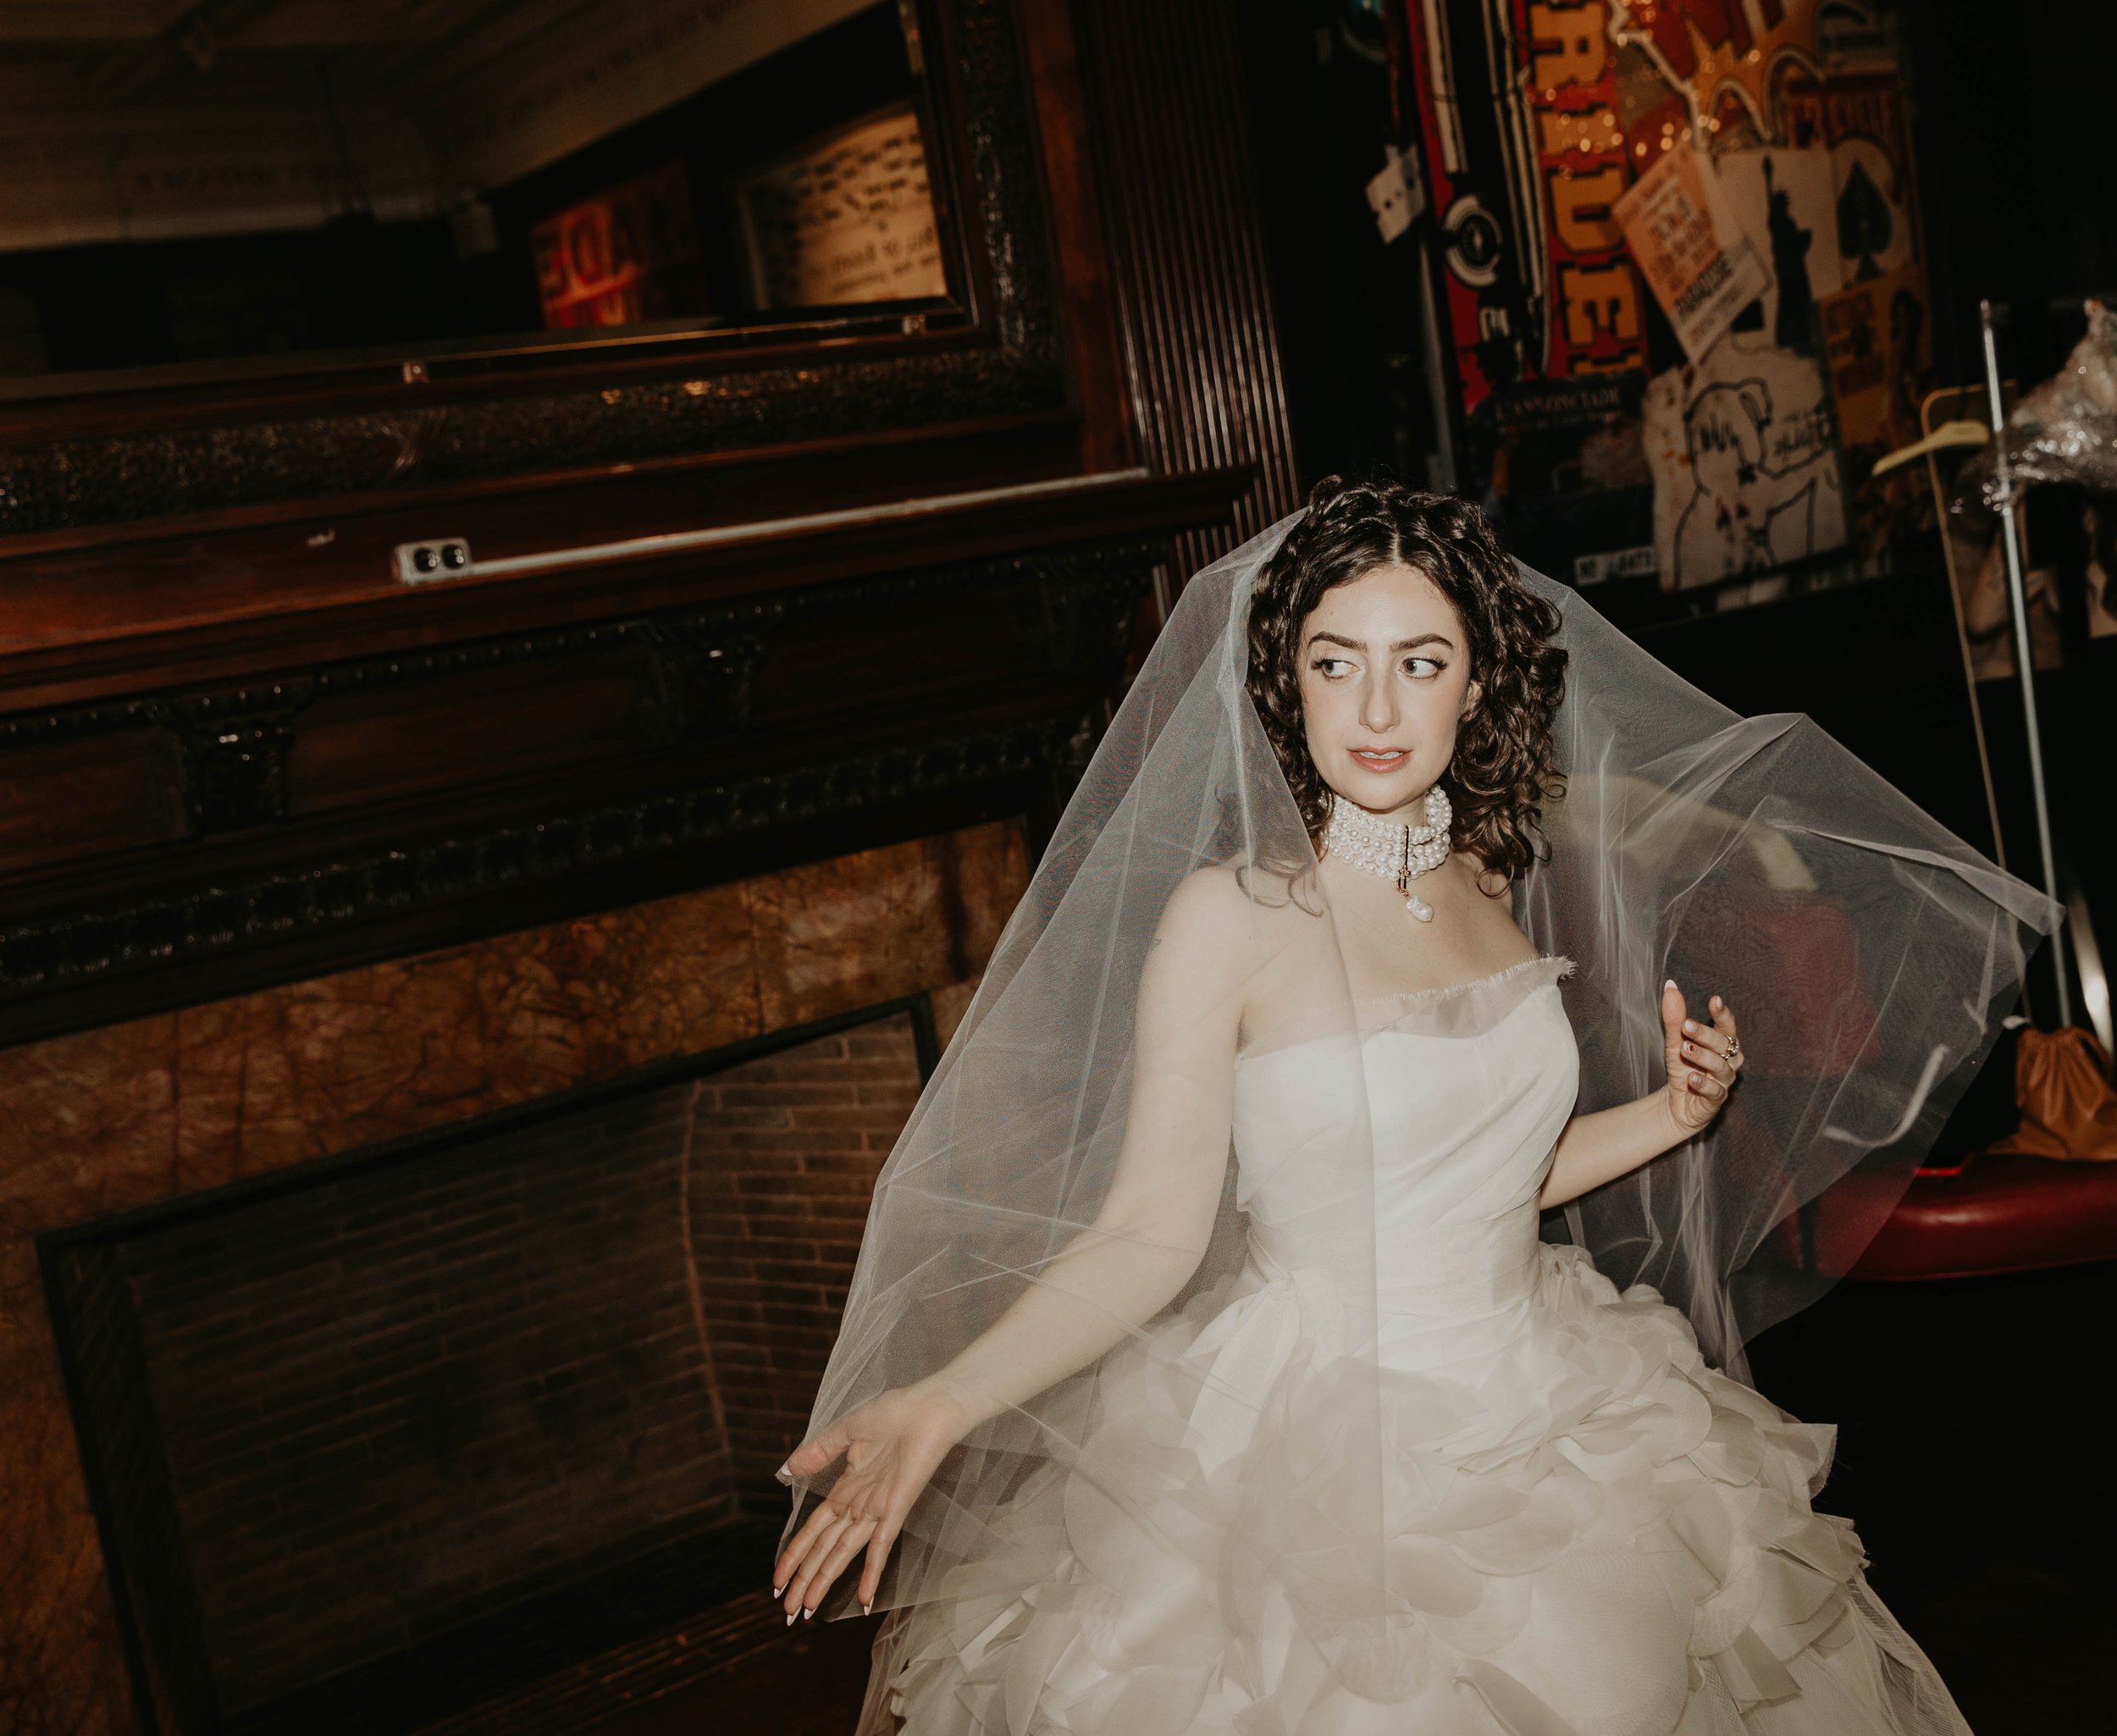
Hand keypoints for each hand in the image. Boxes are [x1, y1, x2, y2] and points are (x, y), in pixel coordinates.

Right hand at [772, 1381, 972, 1623]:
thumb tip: (785, 1471)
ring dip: (824, 1582)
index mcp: (847, 1489)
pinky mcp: (897, 1509)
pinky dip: (872, 1574)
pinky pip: (881, 1547)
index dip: (795, 1555)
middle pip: (824, 1550)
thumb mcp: (846, 1431)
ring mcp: (878, 1510)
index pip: (813, 1530)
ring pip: (843, 1554)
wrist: (929, 1406)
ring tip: (807, 1612)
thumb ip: (817, 1453)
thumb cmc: (895, 1412)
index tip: (778, 1580)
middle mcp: (860, 1506)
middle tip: (787, 1613)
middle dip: (804, 1581)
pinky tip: (864, 1601)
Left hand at [1660, 979, 1742, 1137]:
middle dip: (1705, 1034)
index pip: (1727, 1026)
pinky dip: (1703, 1084)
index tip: (1715, 1000)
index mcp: (1722, 1043)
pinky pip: (1715, 1091)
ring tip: (1685, 1049)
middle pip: (1723, 1044)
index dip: (1723, 1014)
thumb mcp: (1675, 1041)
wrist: (1676, 1103)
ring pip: (1720, 1067)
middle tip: (1686, 1025)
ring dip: (1702, 1057)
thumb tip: (1670, 986)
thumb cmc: (1683, 1068)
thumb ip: (1675, 1017)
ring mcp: (1723, 1081)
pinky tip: (1691, 1078)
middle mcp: (1728, 1061)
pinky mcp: (1716, 1100)